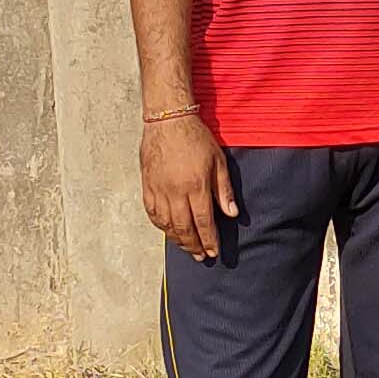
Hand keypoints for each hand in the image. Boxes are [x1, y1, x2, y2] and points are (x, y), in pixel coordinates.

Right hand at [140, 114, 236, 260]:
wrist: (168, 121)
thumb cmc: (197, 138)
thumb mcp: (219, 161)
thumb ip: (224, 190)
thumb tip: (232, 214)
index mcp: (196, 186)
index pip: (203, 221)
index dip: (208, 239)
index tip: (213, 252)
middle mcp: (175, 192)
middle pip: (184, 227)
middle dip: (194, 245)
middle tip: (201, 257)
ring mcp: (158, 190)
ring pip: (167, 224)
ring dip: (178, 239)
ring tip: (187, 248)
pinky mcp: (147, 186)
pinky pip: (152, 213)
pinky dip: (161, 226)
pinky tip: (168, 231)